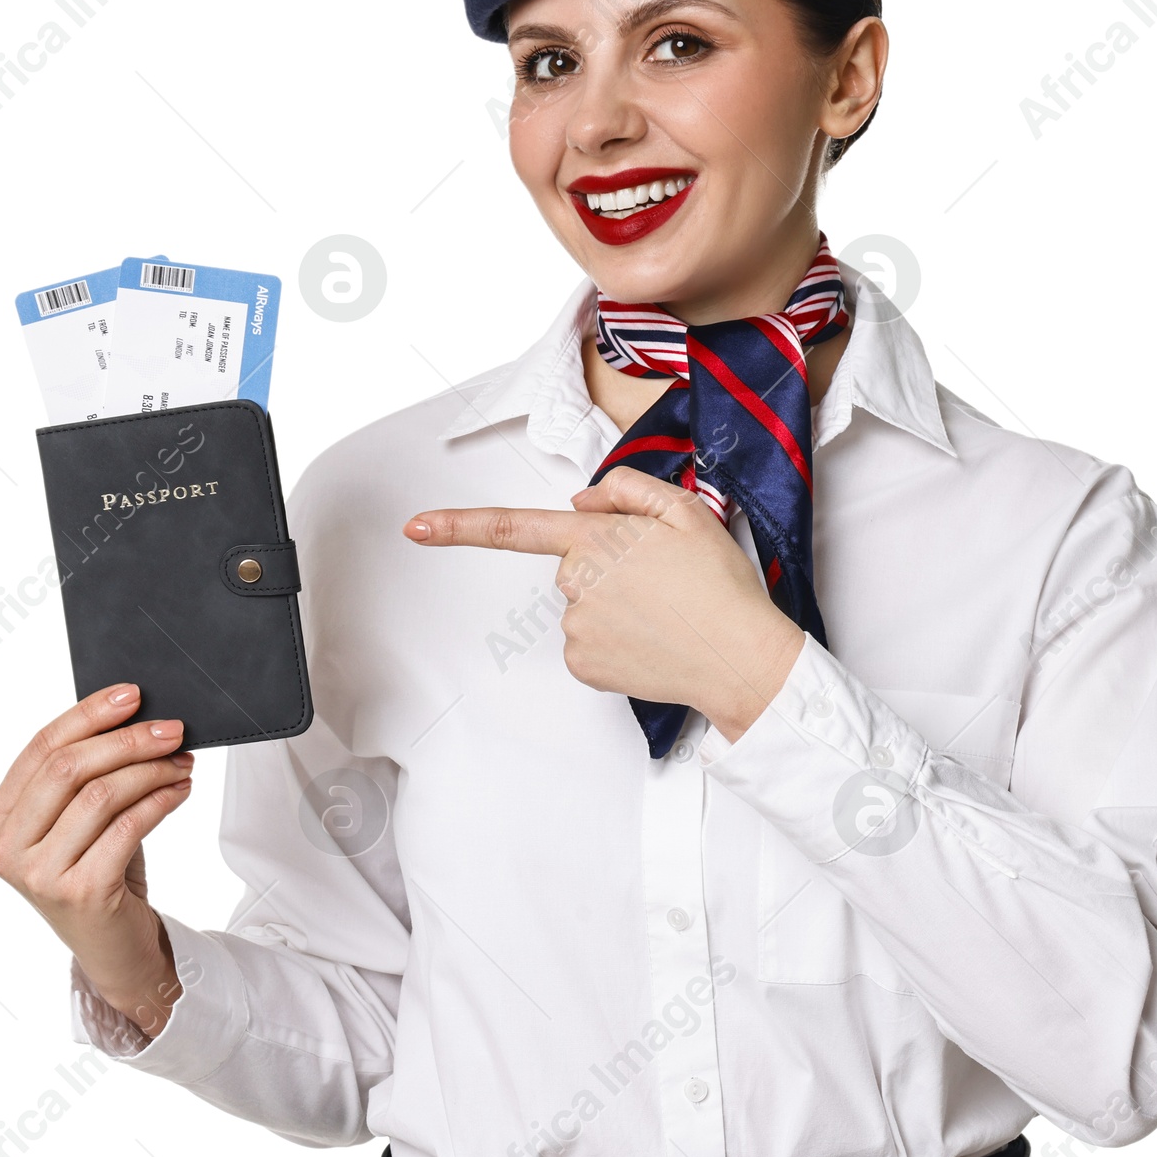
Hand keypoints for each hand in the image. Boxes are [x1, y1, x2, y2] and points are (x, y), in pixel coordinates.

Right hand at [0, 684, 190, 1038]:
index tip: (133, 694)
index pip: (41, 748)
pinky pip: (128, 827)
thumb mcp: (85, 818)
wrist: (117, 948)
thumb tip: (135, 712)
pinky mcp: (80, 893)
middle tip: (173, 729)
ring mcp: (39, 875)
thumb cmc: (102, 870)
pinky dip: (161, 800)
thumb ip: (90, 773)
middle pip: (69, 768)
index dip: (88, 714)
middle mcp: (8, 848)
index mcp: (0, 819)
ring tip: (182, 762)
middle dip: (127, 739)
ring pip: (101, 795)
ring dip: (152, 770)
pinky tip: (181, 790)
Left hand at [404, 467, 804, 740]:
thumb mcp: (687, 512)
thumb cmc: (720, 585)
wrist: (742, 659)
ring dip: (615, 607)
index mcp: (596, 539)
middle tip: (662, 581)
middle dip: (607, 569)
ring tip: (665, 614)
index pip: (515, 528)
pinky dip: (614, 642)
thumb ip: (628, 490)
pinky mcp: (582, 666)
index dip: (458, 526)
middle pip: (573, 567)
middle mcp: (575, 583)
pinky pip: (587, 645)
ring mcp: (575, 628)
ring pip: (582, 607)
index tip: (415, 526)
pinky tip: (651, 642)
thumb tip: (583, 502)